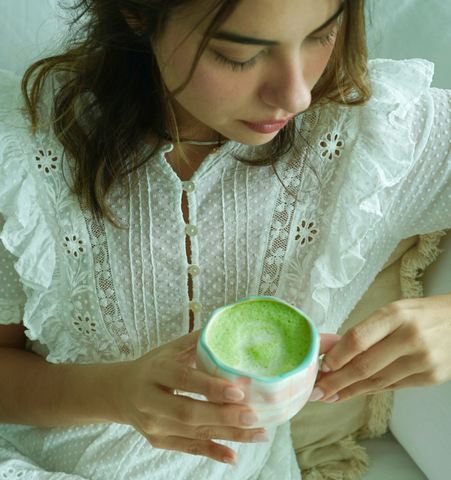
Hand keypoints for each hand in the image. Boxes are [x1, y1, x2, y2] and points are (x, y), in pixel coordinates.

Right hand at [111, 330, 269, 464]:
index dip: (210, 386)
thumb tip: (228, 327)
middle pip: (189, 412)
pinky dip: (212, 452)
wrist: (121, 392)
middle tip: (254, 415)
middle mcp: (150, 400)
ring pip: (194, 433)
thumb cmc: (153, 366)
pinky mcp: (159, 441)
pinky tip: (234, 455)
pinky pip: (188, 448)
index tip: (239, 391)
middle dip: (224, 416)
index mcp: (154, 371)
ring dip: (229, 435)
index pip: (184, 379)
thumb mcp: (170, 349)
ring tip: (258, 433)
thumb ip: (197, 341)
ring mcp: (153, 424)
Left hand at [309, 294, 450, 403]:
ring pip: (377, 381)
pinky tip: (352, 392)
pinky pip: (392, 387)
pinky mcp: (431, 378)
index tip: (320, 366)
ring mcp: (423, 361)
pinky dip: (369, 390)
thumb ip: (362, 330)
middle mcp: (411, 338)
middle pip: (365, 366)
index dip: (336, 356)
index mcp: (396, 315)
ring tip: (328, 395)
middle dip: (336, 381)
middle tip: (316, 391)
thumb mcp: (391, 311)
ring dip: (349, 391)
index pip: (358, 339)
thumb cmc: (419, 314)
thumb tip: (328, 349)